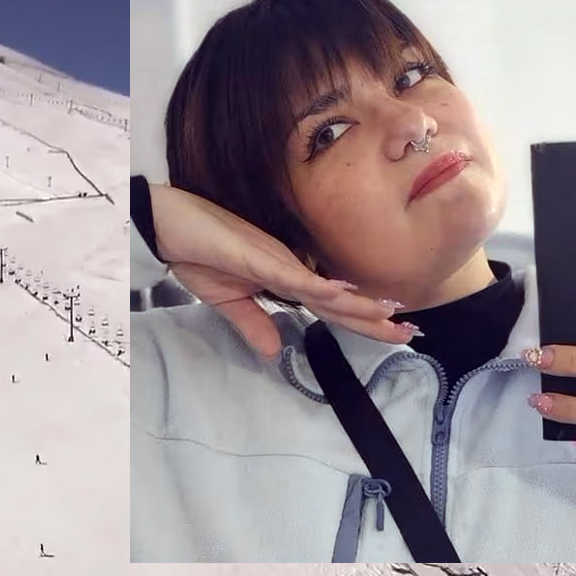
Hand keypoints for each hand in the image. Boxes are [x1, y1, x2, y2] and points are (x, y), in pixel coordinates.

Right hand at [148, 182, 413, 357]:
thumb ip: (253, 323)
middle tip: (410, 333)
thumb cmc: (194, 252)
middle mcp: (289, 266)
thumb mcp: (225, 300)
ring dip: (358, 304)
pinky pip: (294, 276)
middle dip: (373, 318)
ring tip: (392, 316)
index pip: (329, 305)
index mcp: (283, 277)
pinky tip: (344, 295)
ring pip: (325, 289)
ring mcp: (277, 259)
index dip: (360, 320)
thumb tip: (274, 352)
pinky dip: (320, 287)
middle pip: (338, 300)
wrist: (165, 224)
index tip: (392, 331)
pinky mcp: (259, 256)